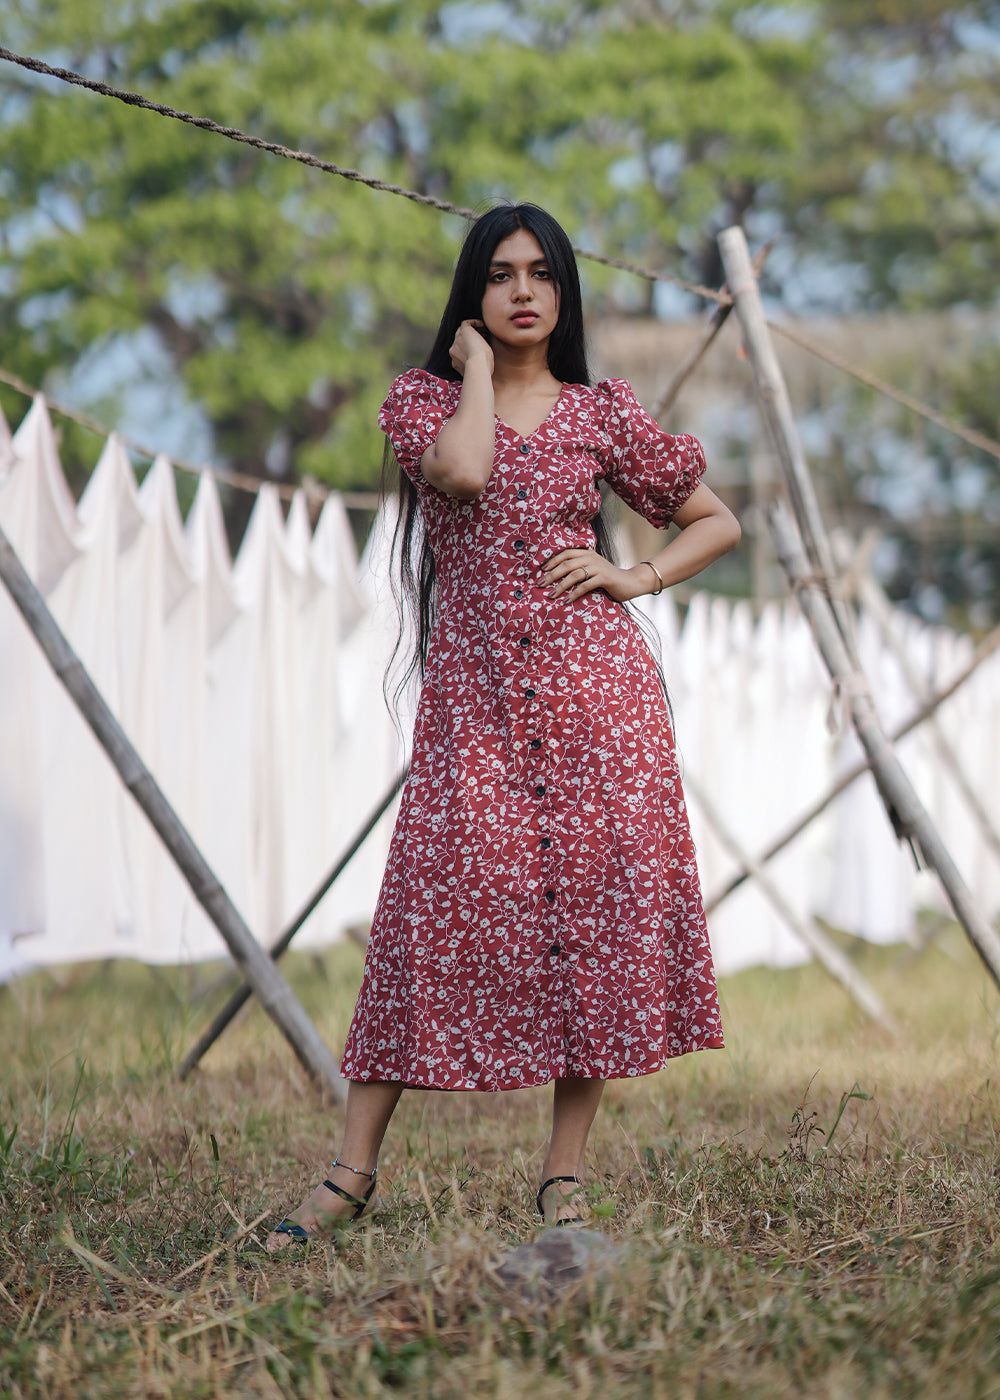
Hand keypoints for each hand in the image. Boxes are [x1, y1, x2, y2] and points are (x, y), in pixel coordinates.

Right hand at [450, 319, 493, 377]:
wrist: (478, 365)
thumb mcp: (478, 371)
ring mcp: (457, 341)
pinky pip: (466, 323)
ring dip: (472, 330)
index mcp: (455, 362)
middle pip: (459, 340)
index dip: (469, 348)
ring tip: (483, 331)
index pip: (460, 351)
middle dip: (470, 338)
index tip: (479, 348)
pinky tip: (482, 325)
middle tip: (482, 337)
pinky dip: (474, 322)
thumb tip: (488, 369)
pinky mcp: (463, 332)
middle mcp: (453, 351)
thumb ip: (479, 368)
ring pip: (461, 331)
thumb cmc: (482, 371)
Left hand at [541, 550, 659, 602]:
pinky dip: (573, 594)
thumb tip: (556, 577)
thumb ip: (579, 569)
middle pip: (566, 564)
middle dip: (551, 575)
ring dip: (560, 586)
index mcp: (587, 553)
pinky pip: (585, 586)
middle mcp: (591, 557)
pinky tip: (565, 601)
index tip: (540, 571)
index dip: (552, 561)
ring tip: (550, 595)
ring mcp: (598, 567)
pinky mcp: (604, 578)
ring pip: (574, 575)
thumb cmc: (608, 578)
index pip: (565, 553)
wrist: (631, 582)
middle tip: (539, 584)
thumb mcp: (592, 570)